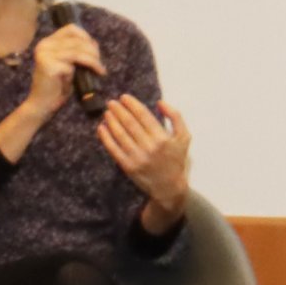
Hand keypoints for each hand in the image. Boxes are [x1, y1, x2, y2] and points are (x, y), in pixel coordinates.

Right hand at [24, 21, 105, 118]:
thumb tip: (93, 43)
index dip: (86, 37)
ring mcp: (44, 54)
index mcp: (48, 42)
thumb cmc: (58, 86)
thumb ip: (76, 51)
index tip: (95, 50)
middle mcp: (44, 45)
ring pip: (78, 51)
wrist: (43, 105)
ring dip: (93, 61)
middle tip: (100, 64)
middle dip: (93, 51)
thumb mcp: (68, 64)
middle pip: (77, 40)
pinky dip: (85, 70)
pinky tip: (88, 78)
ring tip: (100, 70)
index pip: (71, 29)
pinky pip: (73, 64)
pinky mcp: (48, 65)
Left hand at [97, 94, 190, 221]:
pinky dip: (106, 137)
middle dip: (119, 110)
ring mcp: (137, 157)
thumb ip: (175, 117)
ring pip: (120, 134)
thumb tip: (160, 102)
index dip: (132, 104)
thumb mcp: (184, 137)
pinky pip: (113, 149)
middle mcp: (149, 146)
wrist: (169, 187)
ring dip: (111, 121)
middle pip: (129, 123)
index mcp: (162, 137)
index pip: (143, 115)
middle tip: (111, 102)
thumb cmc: (176, 159)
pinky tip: (101, 128)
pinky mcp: (128, 166)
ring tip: (107, 112)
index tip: (124, 97)